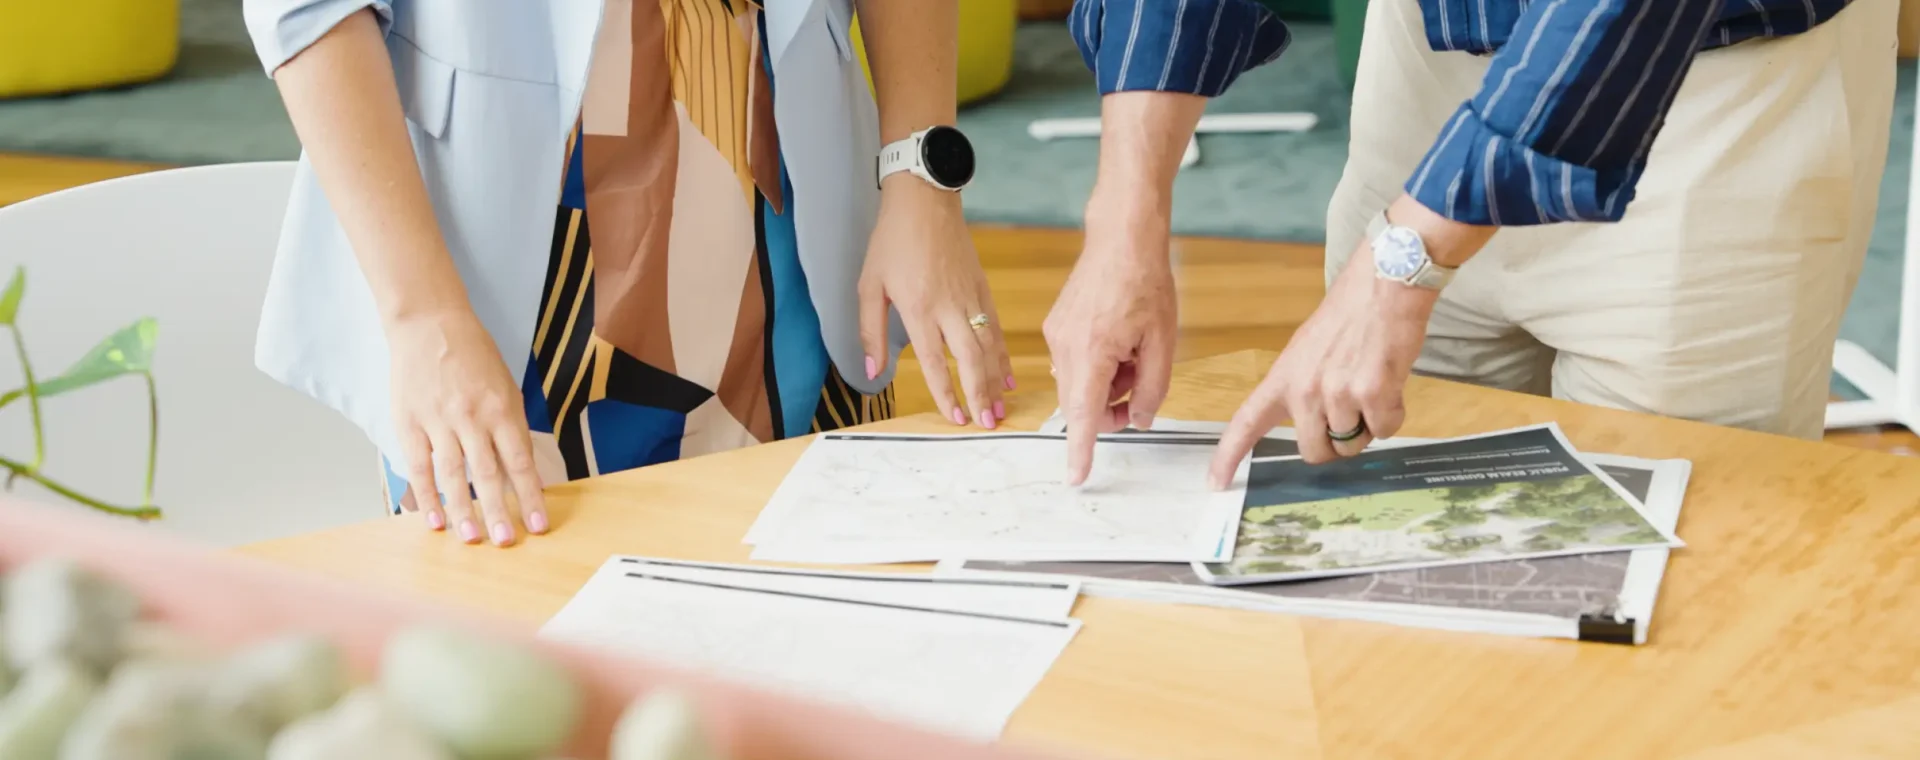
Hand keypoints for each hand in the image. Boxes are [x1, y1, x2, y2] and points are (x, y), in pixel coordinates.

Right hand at [387, 309, 547, 546]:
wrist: (429, 324)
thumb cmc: (474, 357)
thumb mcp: (506, 387)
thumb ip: (512, 429)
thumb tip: (524, 474)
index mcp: (501, 409)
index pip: (520, 461)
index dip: (530, 495)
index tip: (538, 525)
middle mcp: (472, 417)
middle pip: (487, 473)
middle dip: (498, 511)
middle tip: (506, 542)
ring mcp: (438, 421)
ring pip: (452, 474)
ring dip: (462, 510)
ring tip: (470, 539)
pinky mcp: (409, 423)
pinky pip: (419, 465)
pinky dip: (426, 495)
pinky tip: (434, 520)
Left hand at [859, 177, 1011, 427]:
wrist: (924, 201)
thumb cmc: (891, 242)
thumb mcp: (869, 285)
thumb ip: (870, 330)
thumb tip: (870, 371)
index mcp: (919, 308)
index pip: (935, 361)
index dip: (946, 392)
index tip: (955, 418)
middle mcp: (949, 307)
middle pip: (970, 359)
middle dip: (979, 394)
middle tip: (987, 423)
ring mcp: (970, 298)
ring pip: (989, 347)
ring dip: (995, 381)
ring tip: (1000, 408)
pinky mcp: (982, 288)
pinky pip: (997, 328)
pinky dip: (1004, 354)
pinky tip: (1007, 375)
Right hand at [1043, 204, 1178, 485]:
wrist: (1121, 237)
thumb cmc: (1145, 282)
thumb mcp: (1163, 341)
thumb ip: (1152, 388)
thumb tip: (1140, 420)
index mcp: (1092, 352)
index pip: (1083, 414)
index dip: (1081, 449)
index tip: (1076, 477)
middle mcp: (1065, 348)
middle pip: (1082, 403)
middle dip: (1111, 408)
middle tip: (1142, 389)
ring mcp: (1056, 336)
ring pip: (1079, 384)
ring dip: (1107, 384)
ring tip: (1135, 353)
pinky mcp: (1056, 327)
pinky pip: (1075, 364)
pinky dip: (1098, 366)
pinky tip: (1119, 340)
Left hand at [1207, 241, 1433, 486]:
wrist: (1385, 285)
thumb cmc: (1350, 315)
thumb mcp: (1308, 351)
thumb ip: (1304, 388)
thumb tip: (1318, 427)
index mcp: (1283, 378)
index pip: (1247, 422)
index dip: (1229, 456)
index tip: (1215, 483)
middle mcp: (1304, 390)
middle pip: (1315, 452)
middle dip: (1336, 443)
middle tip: (1351, 411)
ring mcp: (1337, 394)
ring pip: (1353, 443)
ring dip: (1367, 425)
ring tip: (1372, 384)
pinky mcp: (1372, 394)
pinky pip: (1385, 429)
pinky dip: (1393, 414)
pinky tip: (1390, 381)